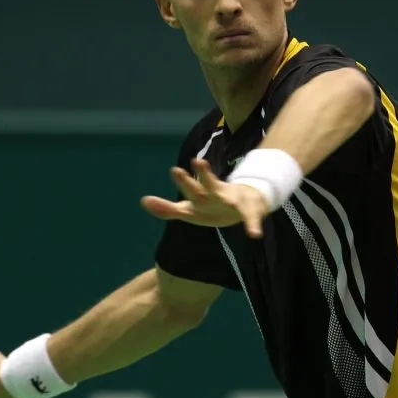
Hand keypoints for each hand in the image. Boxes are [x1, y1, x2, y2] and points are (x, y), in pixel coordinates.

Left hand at [141, 158, 269, 237]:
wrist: (244, 204)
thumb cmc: (211, 207)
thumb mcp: (188, 211)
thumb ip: (167, 209)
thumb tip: (143, 201)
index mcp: (202, 196)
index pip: (191, 188)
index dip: (184, 181)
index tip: (175, 170)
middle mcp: (217, 195)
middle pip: (209, 188)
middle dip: (204, 178)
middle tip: (198, 162)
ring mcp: (234, 201)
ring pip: (233, 200)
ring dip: (232, 200)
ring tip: (232, 202)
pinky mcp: (249, 211)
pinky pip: (251, 219)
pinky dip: (253, 226)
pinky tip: (254, 235)